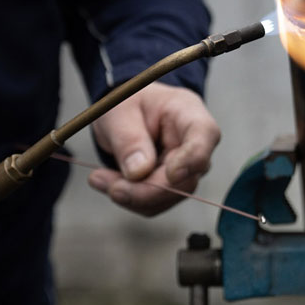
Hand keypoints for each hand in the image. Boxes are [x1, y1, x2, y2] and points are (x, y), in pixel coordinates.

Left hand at [88, 81, 219, 216]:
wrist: (125, 110)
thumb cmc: (127, 102)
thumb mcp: (118, 110)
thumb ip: (128, 138)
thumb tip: (138, 172)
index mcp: (188, 112)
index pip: (204, 136)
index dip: (192, 159)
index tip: (170, 175)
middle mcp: (194, 143)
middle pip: (185, 178)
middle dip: (145, 190)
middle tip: (110, 186)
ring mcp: (186, 167)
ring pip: (168, 197)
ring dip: (132, 196)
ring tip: (99, 178)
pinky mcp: (171, 185)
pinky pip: (154, 202)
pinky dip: (129, 198)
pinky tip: (108, 182)